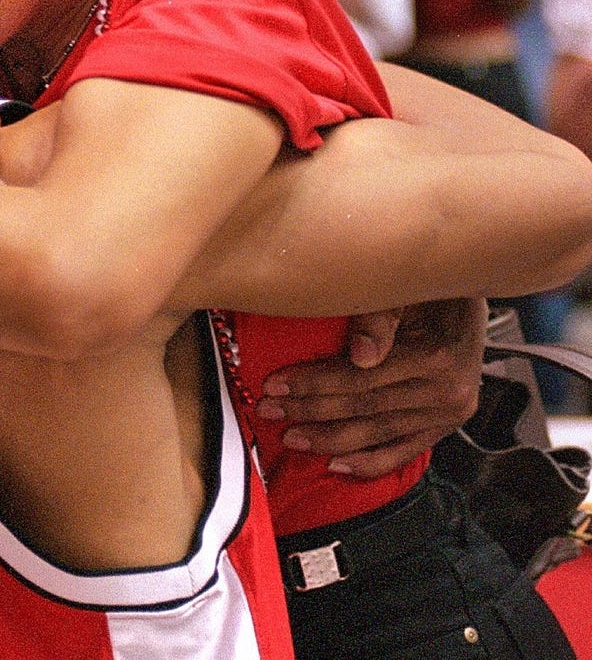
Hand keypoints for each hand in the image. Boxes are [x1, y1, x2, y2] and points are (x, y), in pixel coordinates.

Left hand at [257, 297, 485, 476]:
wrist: (476, 283)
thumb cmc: (432, 280)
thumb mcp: (407, 285)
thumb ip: (381, 316)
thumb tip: (359, 354)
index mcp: (435, 356)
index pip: (359, 378)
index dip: (313, 383)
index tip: (274, 385)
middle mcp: (447, 392)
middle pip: (364, 408)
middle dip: (311, 411)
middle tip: (268, 411)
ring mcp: (450, 412)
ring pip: (379, 433)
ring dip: (332, 438)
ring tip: (292, 437)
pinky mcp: (449, 423)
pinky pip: (406, 449)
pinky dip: (372, 461)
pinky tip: (339, 464)